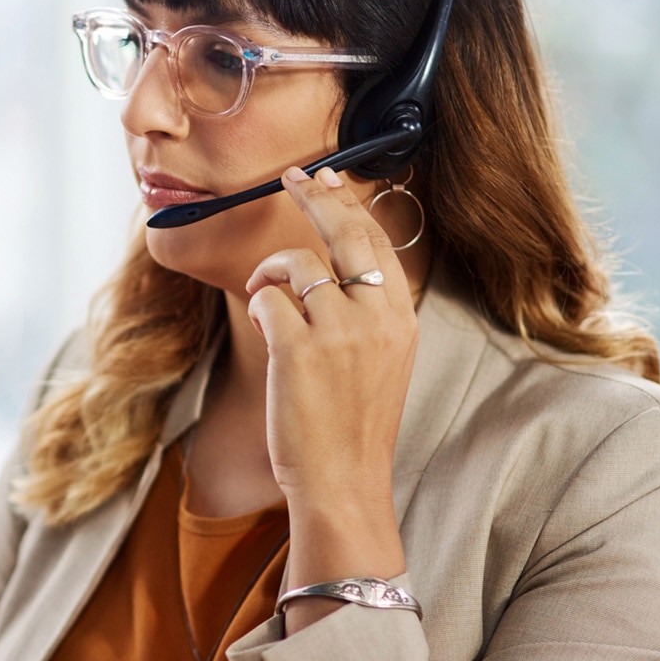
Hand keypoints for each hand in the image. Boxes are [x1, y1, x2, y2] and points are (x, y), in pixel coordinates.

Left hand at [244, 165, 419, 504]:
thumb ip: (368, 316)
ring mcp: (339, 331)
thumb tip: (337, 268)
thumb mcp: (382, 363)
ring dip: (271, 270)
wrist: (344, 483)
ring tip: (263, 293)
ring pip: (298, 262)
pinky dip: (258, 306)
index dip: (350, 203)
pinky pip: (268, 298)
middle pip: (346, 231)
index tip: (329, 179)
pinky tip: (261, 327)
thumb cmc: (353, 427)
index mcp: (401, 319)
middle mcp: (377, 317)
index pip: (377, 241)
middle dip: (317, 195)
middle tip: (292, 177)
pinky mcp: (299, 348)